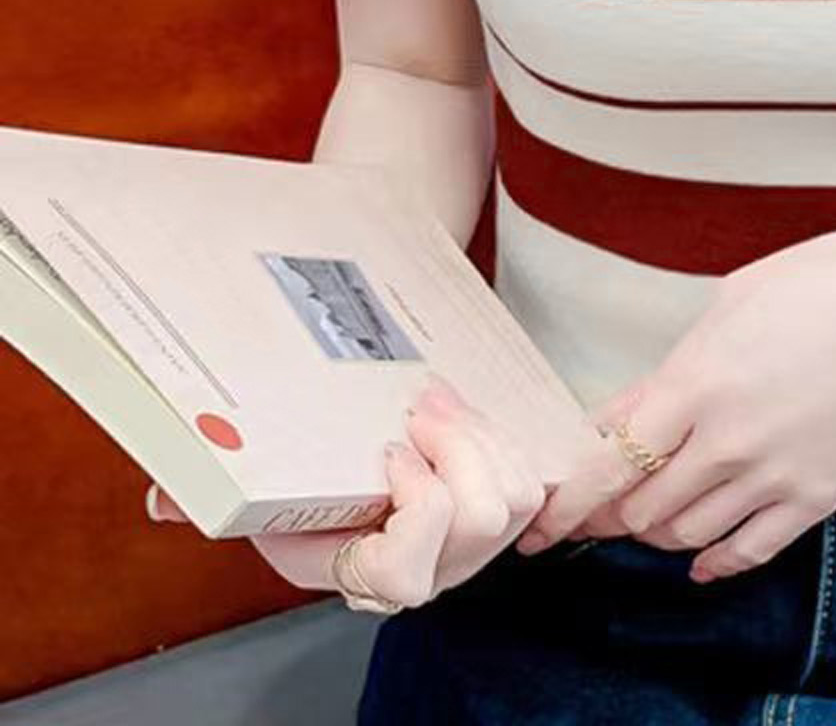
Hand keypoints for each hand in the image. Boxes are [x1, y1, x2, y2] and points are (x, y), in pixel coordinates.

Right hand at [144, 373, 545, 607]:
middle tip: (422, 407)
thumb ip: (209, 497)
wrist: (355, 479)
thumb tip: (160, 500)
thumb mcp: (258, 496)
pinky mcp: (505, 515)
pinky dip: (505, 438)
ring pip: (512, 496)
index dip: (415, 506)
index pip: (408, 575)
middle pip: (480, 519)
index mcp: (365, 576)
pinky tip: (467, 413)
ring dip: (482, 437)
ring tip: (441, 403)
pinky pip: (531, 481)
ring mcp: (474, 550)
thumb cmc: (307, 489)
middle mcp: (429, 575)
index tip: (388, 454)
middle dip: (459, 449)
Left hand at [513, 223, 835, 582]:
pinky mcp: (819, 496)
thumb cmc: (835, 280)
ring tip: (645, 519)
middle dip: (605, 516)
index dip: (566, 498)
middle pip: (638, 508)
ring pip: (685, 536)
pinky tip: (702, 558)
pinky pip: (750, 552)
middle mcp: (728, 439)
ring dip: (655, 532)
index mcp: (699, 379)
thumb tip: (630, 413)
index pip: (608, 460)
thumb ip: (675, 366)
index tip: (541, 518)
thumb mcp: (736, 300)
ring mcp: (776, 474)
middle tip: (588, 515)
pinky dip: (715, 562)